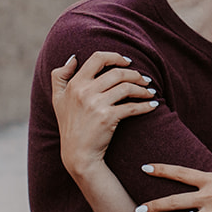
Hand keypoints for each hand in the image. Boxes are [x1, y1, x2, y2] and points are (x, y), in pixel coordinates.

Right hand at [51, 52, 156, 176]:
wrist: (77, 154)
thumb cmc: (69, 126)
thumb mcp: (57, 99)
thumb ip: (59, 76)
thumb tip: (73, 58)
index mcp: (75, 84)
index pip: (98, 58)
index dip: (115, 57)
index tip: (128, 61)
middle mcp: (84, 92)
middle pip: (117, 73)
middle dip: (135, 74)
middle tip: (144, 79)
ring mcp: (96, 105)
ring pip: (127, 88)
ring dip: (143, 88)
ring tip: (150, 91)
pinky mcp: (108, 118)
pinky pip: (132, 107)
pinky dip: (145, 105)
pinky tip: (153, 105)